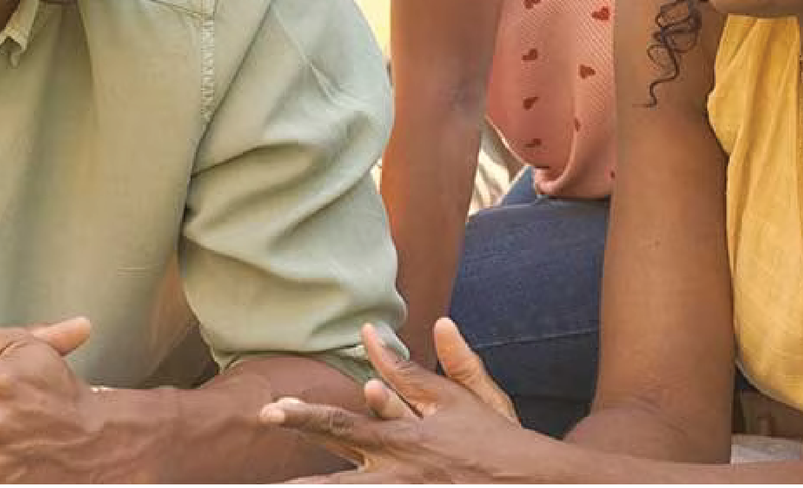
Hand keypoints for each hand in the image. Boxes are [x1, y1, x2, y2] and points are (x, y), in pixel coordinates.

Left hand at [259, 319, 550, 483]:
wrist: (535, 483)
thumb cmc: (495, 440)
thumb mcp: (458, 399)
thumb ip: (414, 368)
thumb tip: (388, 331)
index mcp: (401, 440)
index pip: (341, 427)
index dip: (304, 417)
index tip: (270, 411)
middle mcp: (396, 473)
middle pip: (336, 479)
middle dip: (300, 483)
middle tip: (266, 474)